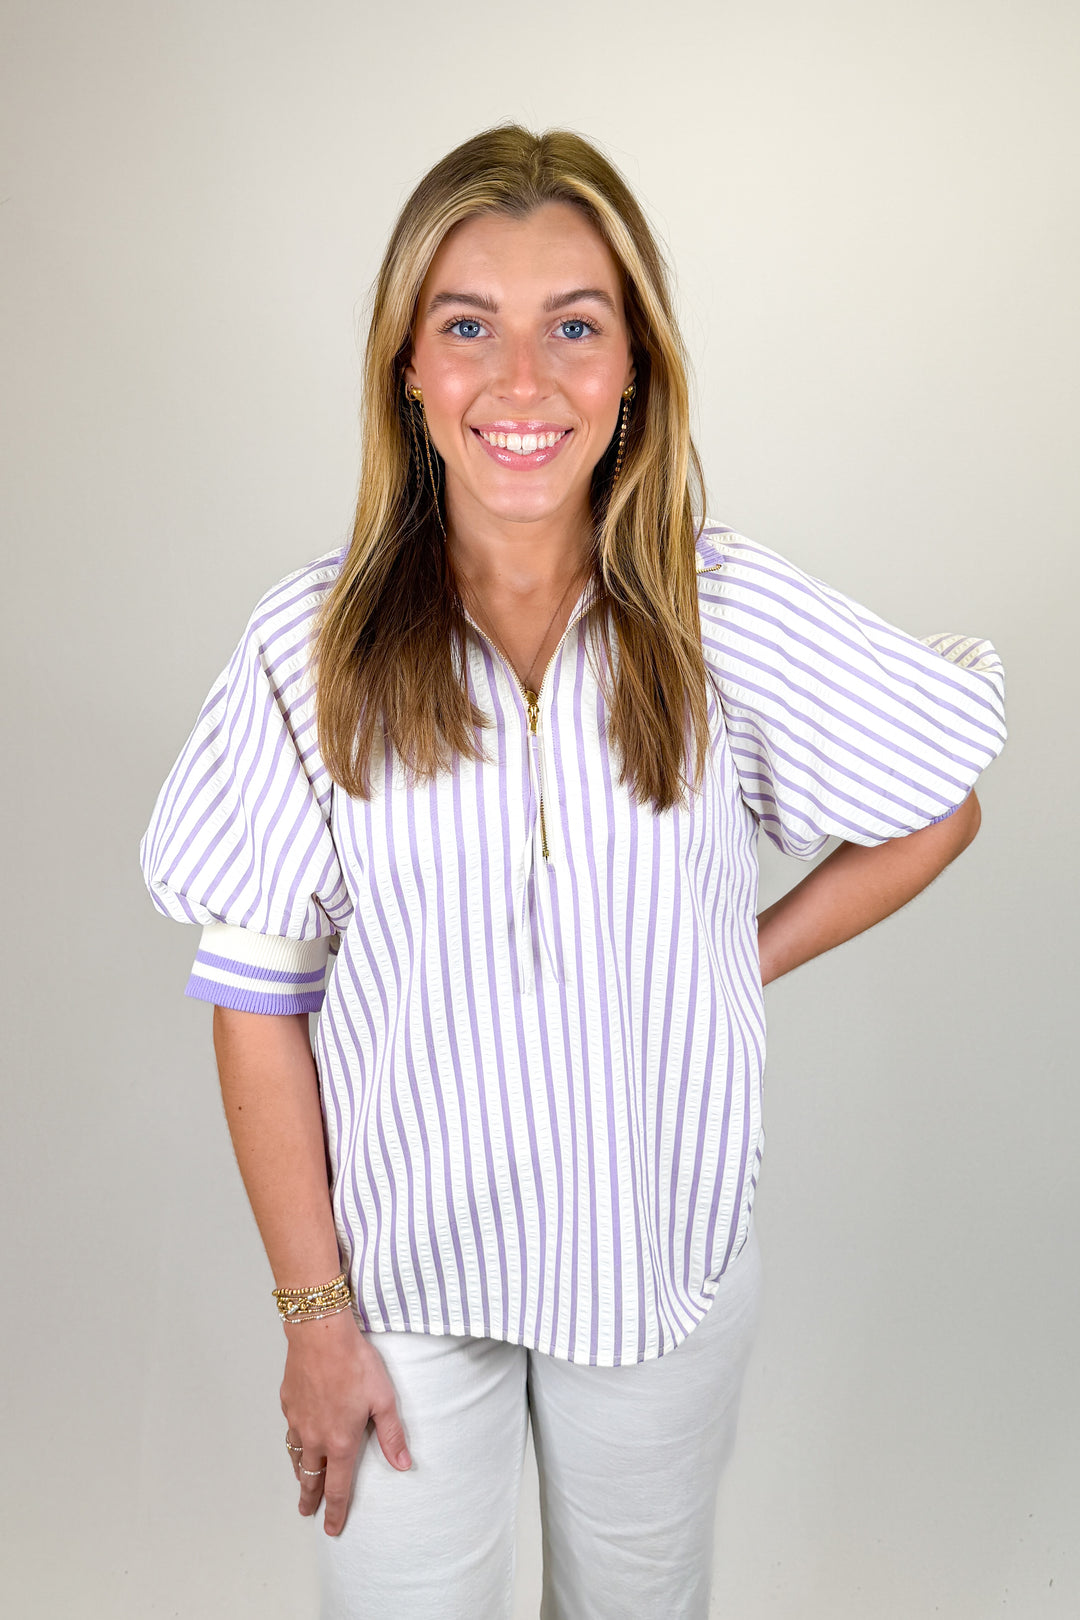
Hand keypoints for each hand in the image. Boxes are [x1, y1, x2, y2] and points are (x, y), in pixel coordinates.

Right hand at [281, 1309, 411, 1535]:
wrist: (321, 1334)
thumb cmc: (355, 1363)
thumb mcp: (384, 1399)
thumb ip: (392, 1435)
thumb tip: (403, 1464)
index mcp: (340, 1442)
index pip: (337, 1488)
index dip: (335, 1512)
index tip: (332, 1528)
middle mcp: (315, 1437)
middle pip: (310, 1478)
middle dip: (310, 1499)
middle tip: (307, 1512)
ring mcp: (298, 1421)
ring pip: (296, 1456)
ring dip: (299, 1473)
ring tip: (301, 1481)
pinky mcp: (288, 1403)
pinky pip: (290, 1430)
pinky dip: (293, 1442)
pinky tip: (297, 1437)